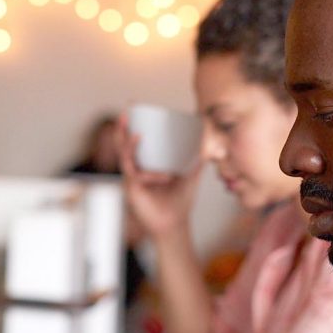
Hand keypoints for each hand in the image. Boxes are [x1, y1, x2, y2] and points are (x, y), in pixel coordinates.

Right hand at [117, 116, 202, 237]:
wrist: (175, 225)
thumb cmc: (179, 200)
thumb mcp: (190, 174)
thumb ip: (198, 157)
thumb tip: (210, 140)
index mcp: (144, 163)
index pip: (133, 140)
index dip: (129, 125)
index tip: (131, 108)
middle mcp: (134, 170)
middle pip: (122, 144)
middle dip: (122, 128)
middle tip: (126, 111)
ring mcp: (132, 180)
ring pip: (125, 158)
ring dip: (128, 145)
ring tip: (135, 133)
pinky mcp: (133, 192)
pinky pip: (138, 178)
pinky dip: (149, 173)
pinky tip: (163, 175)